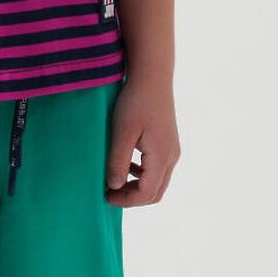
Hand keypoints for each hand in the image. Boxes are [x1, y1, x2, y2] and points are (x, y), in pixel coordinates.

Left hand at [105, 73, 179, 206]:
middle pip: (155, 193)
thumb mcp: (122, 133)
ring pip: (157, 182)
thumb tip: (114, 186)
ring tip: (113, 179)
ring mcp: (172, 150)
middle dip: (132, 197)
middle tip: (109, 192)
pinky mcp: (168, 143)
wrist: (152, 76)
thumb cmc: (135, 101)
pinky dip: (142, 174)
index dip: (125, 200)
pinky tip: (125, 164)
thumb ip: (118, 162)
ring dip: (136, 186)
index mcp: (162, 157)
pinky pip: (157, 169)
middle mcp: (171, 157)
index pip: (146, 194)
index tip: (105, 195)